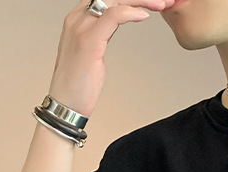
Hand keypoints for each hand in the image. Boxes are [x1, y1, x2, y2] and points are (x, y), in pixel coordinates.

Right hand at [48, 0, 171, 117]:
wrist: (65, 105)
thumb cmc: (78, 83)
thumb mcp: (92, 50)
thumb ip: (100, 34)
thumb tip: (111, 28)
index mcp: (78, 18)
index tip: (151, 2)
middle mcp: (77, 18)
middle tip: (162, 0)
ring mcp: (81, 28)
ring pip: (114, 0)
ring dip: (140, 0)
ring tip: (160, 4)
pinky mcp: (88, 42)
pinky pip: (112, 17)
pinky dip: (130, 13)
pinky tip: (144, 15)